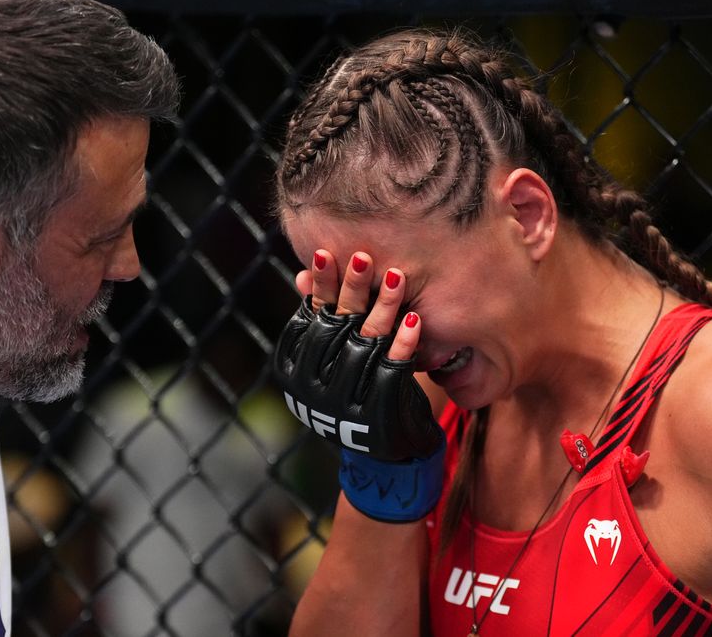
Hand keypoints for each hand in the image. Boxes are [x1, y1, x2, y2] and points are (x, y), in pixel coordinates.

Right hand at [274, 250, 445, 522]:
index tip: (326, 252)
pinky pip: (391, 371)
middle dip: (350, 290)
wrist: (387, 458)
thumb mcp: (336, 360)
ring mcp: (345, 404)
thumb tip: (304, 276)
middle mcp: (315, 391)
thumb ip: (323, 321)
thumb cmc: (361, 396)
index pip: (308, 321)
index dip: (318, 289)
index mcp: (297, 375)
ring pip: (364, 346)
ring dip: (383, 309)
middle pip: (336, 329)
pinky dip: (404, 345)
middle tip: (362, 256)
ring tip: (398, 276)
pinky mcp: (378, 414)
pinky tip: (414, 320)